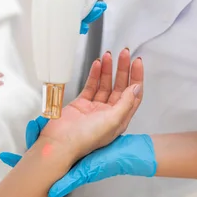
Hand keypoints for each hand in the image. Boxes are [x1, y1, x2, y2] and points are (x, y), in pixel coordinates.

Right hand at [0, 49, 153, 196]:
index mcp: (120, 119)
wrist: (60, 143)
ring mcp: (94, 108)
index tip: (136, 62)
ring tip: (109, 55)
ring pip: (105, 84)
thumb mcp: (113, 121)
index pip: (133, 95)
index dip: (136, 78)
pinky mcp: (81, 104)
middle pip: (120, 87)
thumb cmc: (86, 138)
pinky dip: (94, 75)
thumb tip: (136, 88)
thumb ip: (126, 103)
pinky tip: (97, 64)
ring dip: (108, 70)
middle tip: (124, 54)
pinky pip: (90, 86)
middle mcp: (109, 114)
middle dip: (123, 69)